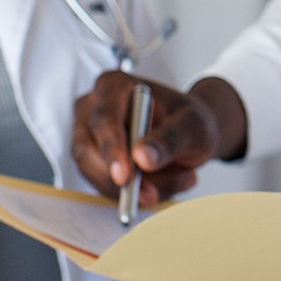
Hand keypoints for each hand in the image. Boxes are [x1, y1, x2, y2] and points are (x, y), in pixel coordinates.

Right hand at [70, 72, 246, 204]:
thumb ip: (170, 138)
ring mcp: (89, 137)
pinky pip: (105, 187)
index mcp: (113, 85)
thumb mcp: (192, 124)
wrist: (189, 133)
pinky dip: (136, 194)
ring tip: (178, 179)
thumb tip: (142, 158)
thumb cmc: (189, 120)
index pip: (103, 119)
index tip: (125, 176)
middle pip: (88, 150)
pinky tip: (164, 185)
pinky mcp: (93, 162)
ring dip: (136, 188)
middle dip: (120, 179)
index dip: (111, 149)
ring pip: (97, 174)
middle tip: (152, 194)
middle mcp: (93, 108)